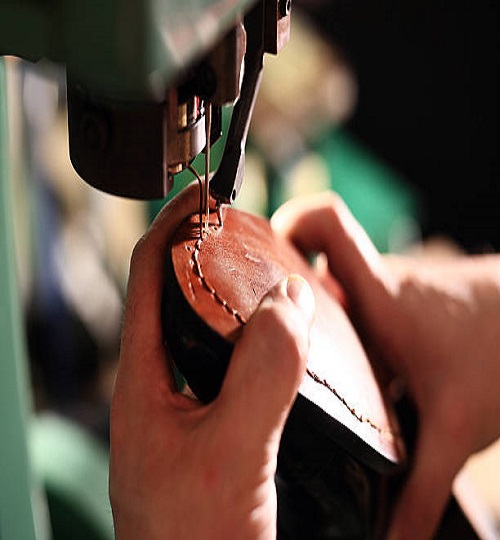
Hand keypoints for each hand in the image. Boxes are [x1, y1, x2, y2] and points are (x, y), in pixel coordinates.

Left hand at [109, 184, 315, 538]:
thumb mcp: (230, 457)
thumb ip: (261, 377)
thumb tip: (289, 302)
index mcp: (143, 383)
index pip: (148, 278)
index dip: (172, 226)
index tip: (205, 194)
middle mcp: (161, 388)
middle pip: (181, 298)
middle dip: (212, 257)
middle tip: (253, 234)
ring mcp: (188, 408)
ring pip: (212, 333)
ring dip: (242, 301)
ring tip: (276, 281)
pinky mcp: (215, 428)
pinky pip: (237, 366)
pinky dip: (262, 343)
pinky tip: (286, 345)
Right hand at [272, 191, 499, 538]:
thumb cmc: (498, 353)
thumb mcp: (455, 429)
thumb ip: (419, 493)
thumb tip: (391, 539)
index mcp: (377, 298)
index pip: (325, 223)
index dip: (287, 222)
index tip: (256, 253)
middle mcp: (370, 288)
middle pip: (305, 260)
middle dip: (270, 286)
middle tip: (240, 329)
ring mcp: (381, 293)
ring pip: (326, 292)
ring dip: (303, 317)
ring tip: (277, 362)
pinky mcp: (394, 304)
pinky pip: (349, 311)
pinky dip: (333, 331)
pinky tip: (333, 373)